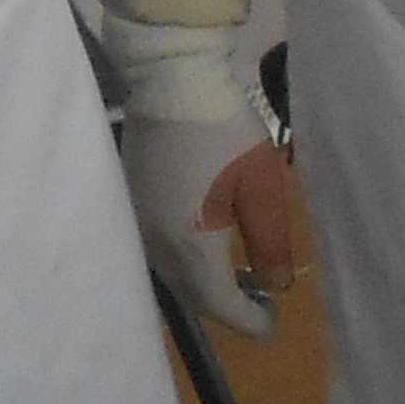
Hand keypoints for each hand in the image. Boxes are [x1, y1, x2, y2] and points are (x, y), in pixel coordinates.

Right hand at [104, 13, 298, 336]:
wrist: (171, 81)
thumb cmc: (225, 132)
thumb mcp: (262, 187)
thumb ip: (270, 244)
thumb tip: (275, 286)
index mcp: (193, 246)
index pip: (221, 307)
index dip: (251, 322)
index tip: (275, 320)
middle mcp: (157, 245)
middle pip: (192, 297)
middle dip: (227, 306)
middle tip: (259, 296)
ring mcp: (138, 225)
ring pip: (170, 276)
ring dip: (202, 284)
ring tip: (234, 272)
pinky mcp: (129, 204)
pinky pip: (155, 250)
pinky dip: (182, 260)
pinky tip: (202, 241)